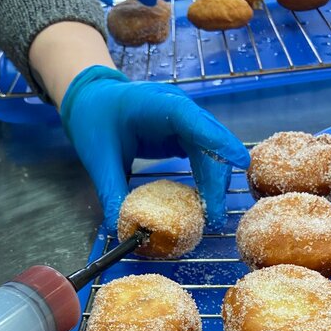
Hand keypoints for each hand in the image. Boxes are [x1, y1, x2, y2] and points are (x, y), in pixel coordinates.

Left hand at [59, 67, 249, 232]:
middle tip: (214, 216)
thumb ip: (111, 192)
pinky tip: (205, 202)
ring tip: (211, 215)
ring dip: (215, 182)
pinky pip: (204, 155)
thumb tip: (120, 229)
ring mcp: (184, 121)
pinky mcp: (184, 134)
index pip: (191, 119)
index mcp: (154, 105)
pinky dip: (207, 178)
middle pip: (210, 140)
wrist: (91, 101)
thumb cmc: (94, 120)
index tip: (240, 162)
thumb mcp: (99, 159)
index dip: (216, 140)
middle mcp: (177, 109)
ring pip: (212, 150)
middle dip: (217, 178)